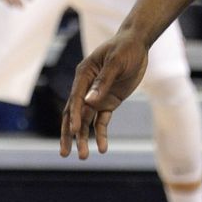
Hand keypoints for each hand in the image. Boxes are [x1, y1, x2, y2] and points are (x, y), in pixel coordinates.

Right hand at [61, 32, 148, 159]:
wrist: (137, 43)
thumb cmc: (125, 48)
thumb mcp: (116, 62)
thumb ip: (103, 81)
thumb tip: (89, 101)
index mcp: (84, 74)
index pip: (75, 98)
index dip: (73, 115)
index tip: (73, 131)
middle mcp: (86, 87)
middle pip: (73, 113)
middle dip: (70, 134)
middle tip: (65, 153)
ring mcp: (96, 96)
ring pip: (85, 121)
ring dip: (83, 138)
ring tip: (83, 157)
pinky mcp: (108, 102)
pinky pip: (101, 121)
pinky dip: (101, 134)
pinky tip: (102, 149)